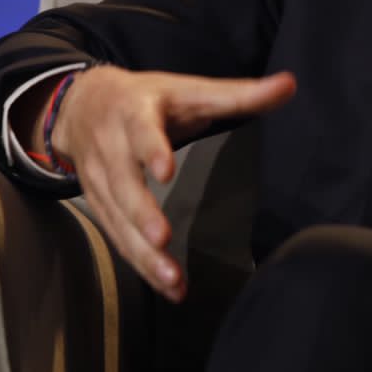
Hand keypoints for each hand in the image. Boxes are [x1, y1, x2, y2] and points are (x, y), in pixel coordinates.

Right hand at [49, 67, 296, 301]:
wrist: (82, 105)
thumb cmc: (146, 98)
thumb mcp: (189, 89)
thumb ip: (238, 94)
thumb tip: (289, 85)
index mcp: (135, 113)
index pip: (142, 131)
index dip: (152, 149)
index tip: (166, 171)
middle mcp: (111, 147)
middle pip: (123, 184)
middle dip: (141, 214)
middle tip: (161, 239)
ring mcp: (100, 179)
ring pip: (117, 219)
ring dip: (142, 252)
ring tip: (170, 277)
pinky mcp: (98, 204)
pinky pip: (117, 237)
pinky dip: (140, 264)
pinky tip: (167, 286)